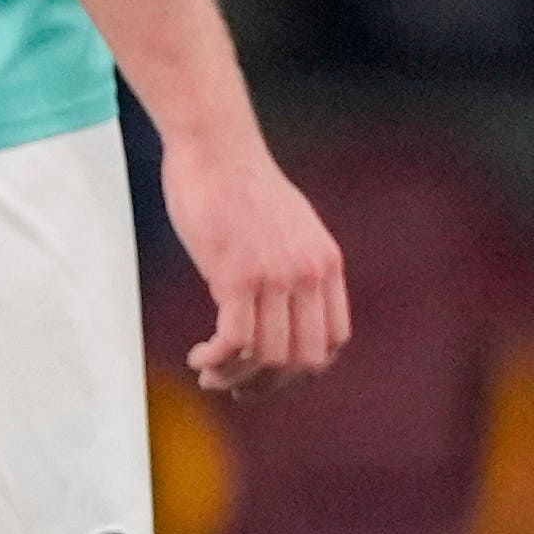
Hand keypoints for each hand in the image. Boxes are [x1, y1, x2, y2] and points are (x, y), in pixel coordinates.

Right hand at [163, 122, 350, 394]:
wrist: (216, 147)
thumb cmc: (243, 185)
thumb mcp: (291, 227)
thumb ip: (297, 266)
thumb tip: (286, 306)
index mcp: (327, 264)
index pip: (334, 339)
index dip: (304, 368)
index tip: (272, 373)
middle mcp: (309, 274)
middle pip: (303, 359)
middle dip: (270, 384)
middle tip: (237, 386)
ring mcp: (275, 275)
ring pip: (267, 357)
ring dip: (235, 376)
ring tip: (210, 373)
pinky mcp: (236, 274)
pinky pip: (234, 341)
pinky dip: (216, 360)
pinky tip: (200, 357)